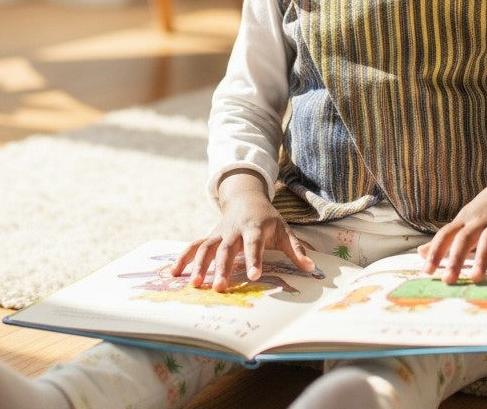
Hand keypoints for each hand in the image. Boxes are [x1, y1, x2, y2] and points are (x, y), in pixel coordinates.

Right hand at [170, 170, 315, 291]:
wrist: (246, 198)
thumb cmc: (268, 219)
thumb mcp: (284, 230)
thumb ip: (296, 250)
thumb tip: (312, 268)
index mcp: (255, 228)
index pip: (254, 244)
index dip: (253, 258)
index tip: (253, 275)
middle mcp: (234, 230)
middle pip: (227, 249)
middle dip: (222, 268)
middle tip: (220, 288)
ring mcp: (219, 233)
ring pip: (207, 248)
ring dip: (200, 266)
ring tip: (196, 286)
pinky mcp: (210, 236)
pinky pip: (194, 246)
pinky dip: (183, 258)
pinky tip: (174, 274)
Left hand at [418, 159, 486, 283]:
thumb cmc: (484, 210)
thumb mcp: (463, 221)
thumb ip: (444, 239)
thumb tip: (420, 253)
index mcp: (463, 222)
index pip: (445, 235)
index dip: (435, 252)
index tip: (426, 271)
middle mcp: (478, 221)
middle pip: (464, 239)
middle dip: (455, 259)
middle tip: (448, 280)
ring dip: (482, 258)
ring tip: (477, 277)